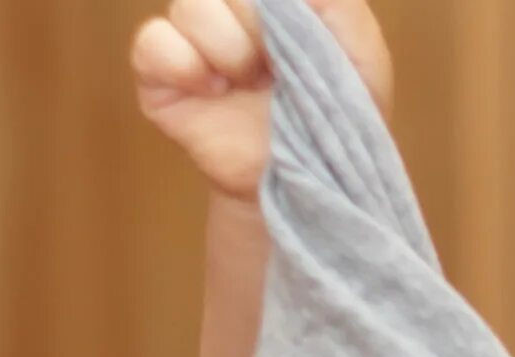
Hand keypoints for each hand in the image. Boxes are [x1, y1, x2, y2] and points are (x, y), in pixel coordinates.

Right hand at [131, 0, 391, 200]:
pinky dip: (185, 64)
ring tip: (248, 82)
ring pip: (190, 7)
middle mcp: (229, 12)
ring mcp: (192, 40)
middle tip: (276, 67)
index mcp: (274, 4)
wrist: (305, 181)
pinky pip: (153, 43)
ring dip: (229, 47)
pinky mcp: (159, 73)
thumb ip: (336, 5)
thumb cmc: (339, 118)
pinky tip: (214, 90)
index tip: (296, 33)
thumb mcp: (361, 55)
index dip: (274, 6)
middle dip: (258, 24)